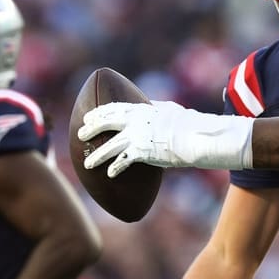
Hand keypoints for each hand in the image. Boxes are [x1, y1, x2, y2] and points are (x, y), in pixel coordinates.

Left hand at [79, 100, 253, 177]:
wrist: (197, 137)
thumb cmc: (190, 124)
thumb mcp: (171, 110)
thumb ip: (157, 107)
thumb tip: (152, 104)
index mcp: (142, 109)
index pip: (115, 107)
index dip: (100, 112)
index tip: (90, 116)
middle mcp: (136, 121)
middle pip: (106, 122)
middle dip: (91, 128)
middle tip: (81, 134)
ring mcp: (137, 136)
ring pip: (109, 146)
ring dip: (97, 155)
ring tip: (87, 163)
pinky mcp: (142, 152)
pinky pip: (123, 161)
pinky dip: (115, 168)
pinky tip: (109, 174)